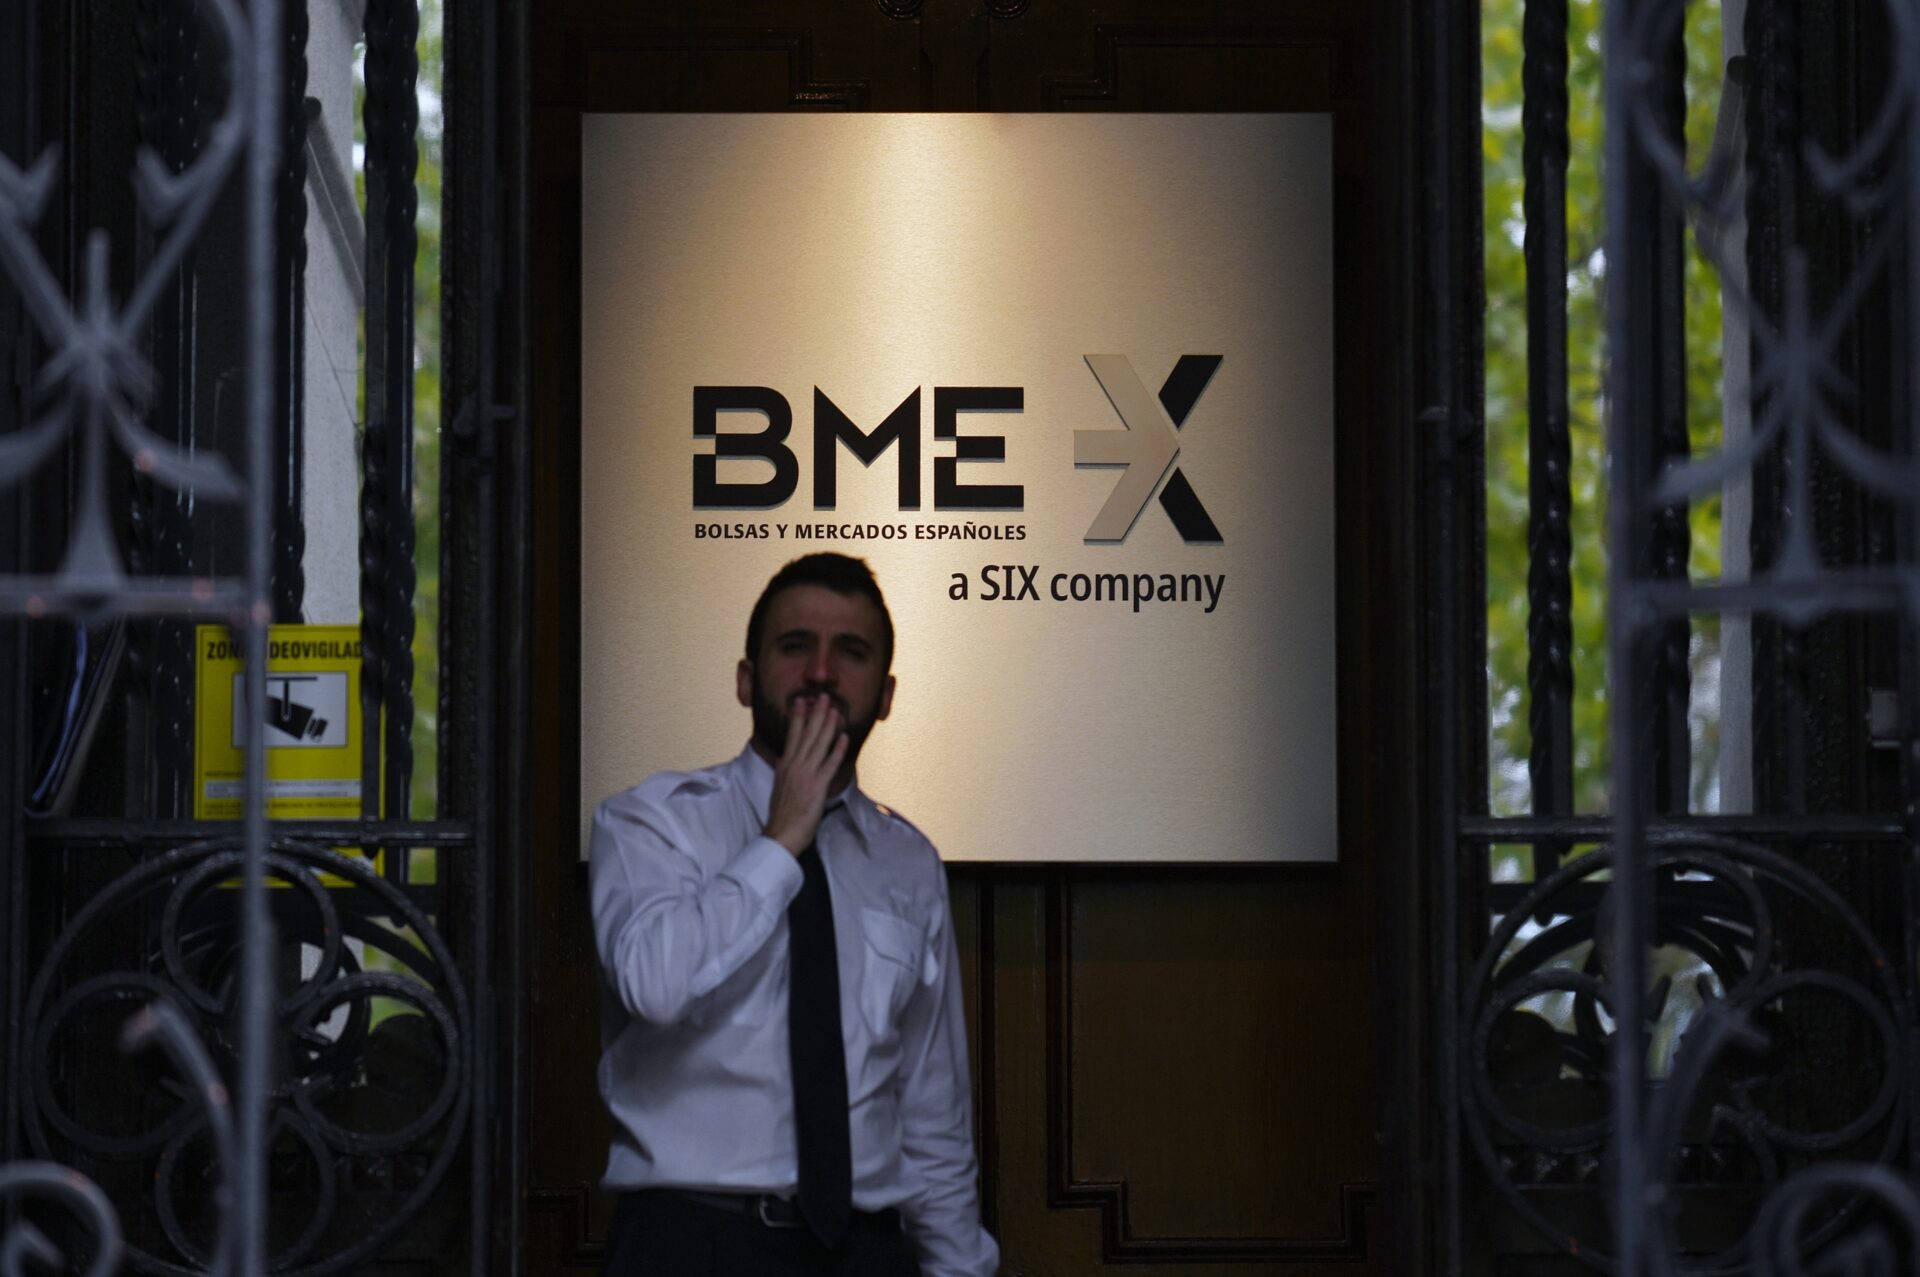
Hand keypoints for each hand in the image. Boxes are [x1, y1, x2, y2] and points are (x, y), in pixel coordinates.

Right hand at [764, 694, 848, 854]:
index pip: (792, 735)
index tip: (801, 700)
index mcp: (784, 765)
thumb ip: (786, 770)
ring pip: (819, 744)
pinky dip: (837, 749)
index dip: (798, 716)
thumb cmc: (782, 814)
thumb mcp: (780, 786)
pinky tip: (844, 737)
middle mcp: (794, 766)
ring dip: (828, 725)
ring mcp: (806, 775)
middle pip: (807, 734)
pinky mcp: (817, 786)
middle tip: (823, 696)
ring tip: (835, 709)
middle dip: (816, 713)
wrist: (781, 834)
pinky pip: (830, 764)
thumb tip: (787, 759)